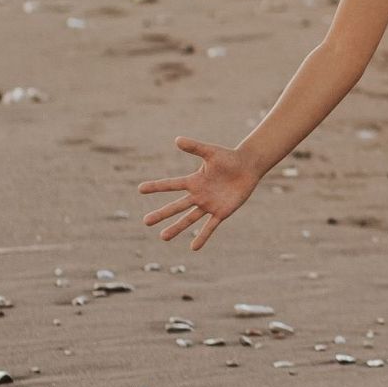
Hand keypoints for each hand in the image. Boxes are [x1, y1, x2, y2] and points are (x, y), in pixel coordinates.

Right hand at [137, 139, 260, 251]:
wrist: (247, 167)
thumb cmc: (229, 158)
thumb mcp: (210, 152)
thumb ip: (195, 147)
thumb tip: (177, 139)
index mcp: (194, 181)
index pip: (171, 185)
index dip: (156, 186)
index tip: (140, 189)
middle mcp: (198, 195)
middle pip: (176, 206)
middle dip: (162, 214)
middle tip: (145, 222)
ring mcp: (208, 205)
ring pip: (189, 219)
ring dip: (177, 227)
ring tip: (163, 237)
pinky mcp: (221, 212)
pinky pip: (210, 226)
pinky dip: (203, 236)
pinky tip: (194, 247)